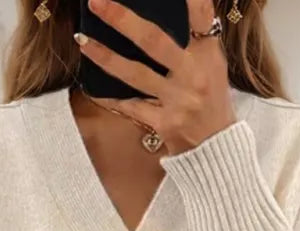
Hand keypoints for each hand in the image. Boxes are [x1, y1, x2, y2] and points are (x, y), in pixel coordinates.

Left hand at [75, 0, 237, 155]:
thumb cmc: (212, 101)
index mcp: (208, 55)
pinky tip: (92, 86)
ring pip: (135, 74)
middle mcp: (193, 75)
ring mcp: (177, 101)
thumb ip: (195, 38)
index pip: (200, 14)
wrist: (217, 148)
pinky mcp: (164, 123)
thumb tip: (177, 6)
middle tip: (96, 2)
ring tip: (82, 40)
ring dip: (105, 57)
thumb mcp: (213, 65)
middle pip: (154, 41)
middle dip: (122, 20)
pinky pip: (131, 107)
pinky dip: (111, 97)